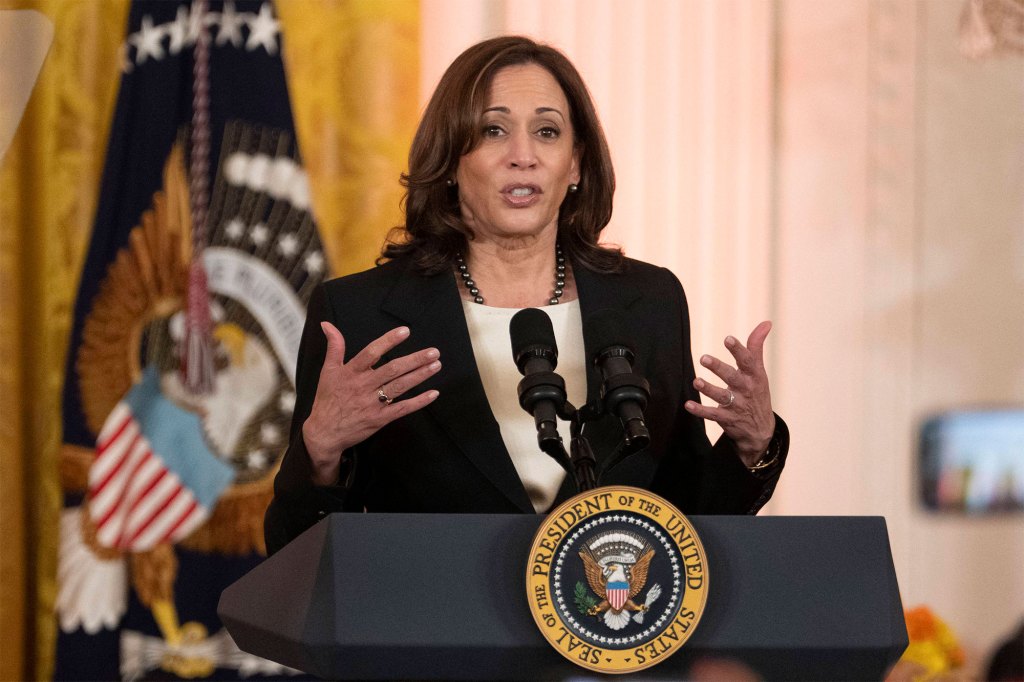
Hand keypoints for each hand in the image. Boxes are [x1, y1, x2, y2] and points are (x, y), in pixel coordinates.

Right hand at [302, 322, 440, 484]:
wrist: (324, 433)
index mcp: (351, 373)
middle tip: (434, 351)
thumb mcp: (327, 371)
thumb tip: (327, 324)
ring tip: (436, 365)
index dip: (388, 341)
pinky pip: (402, 409)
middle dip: (415, 360)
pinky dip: (419, 402)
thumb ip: (334, 346)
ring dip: (420, 376)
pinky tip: (433, 393)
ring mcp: (372, 404)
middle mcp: (363, 387)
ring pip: (400, 387)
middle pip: (392, 370)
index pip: (371, 353)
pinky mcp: (380, 419)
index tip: (405, 331)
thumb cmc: (327, 400)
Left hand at [684, 321, 775, 466]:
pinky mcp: (727, 419)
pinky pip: (712, 414)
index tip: (728, 339)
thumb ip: (757, 346)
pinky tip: (688, 405)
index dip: (738, 350)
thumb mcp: (759, 371)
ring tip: (697, 381)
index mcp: (754, 376)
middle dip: (718, 368)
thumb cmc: (757, 392)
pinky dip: (700, 410)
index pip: (748, 361)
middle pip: (732, 377)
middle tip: (704, 358)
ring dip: (708, 389)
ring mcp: (737, 405)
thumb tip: (766, 322)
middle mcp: (746, 390)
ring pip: (721, 396)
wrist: (761, 430)